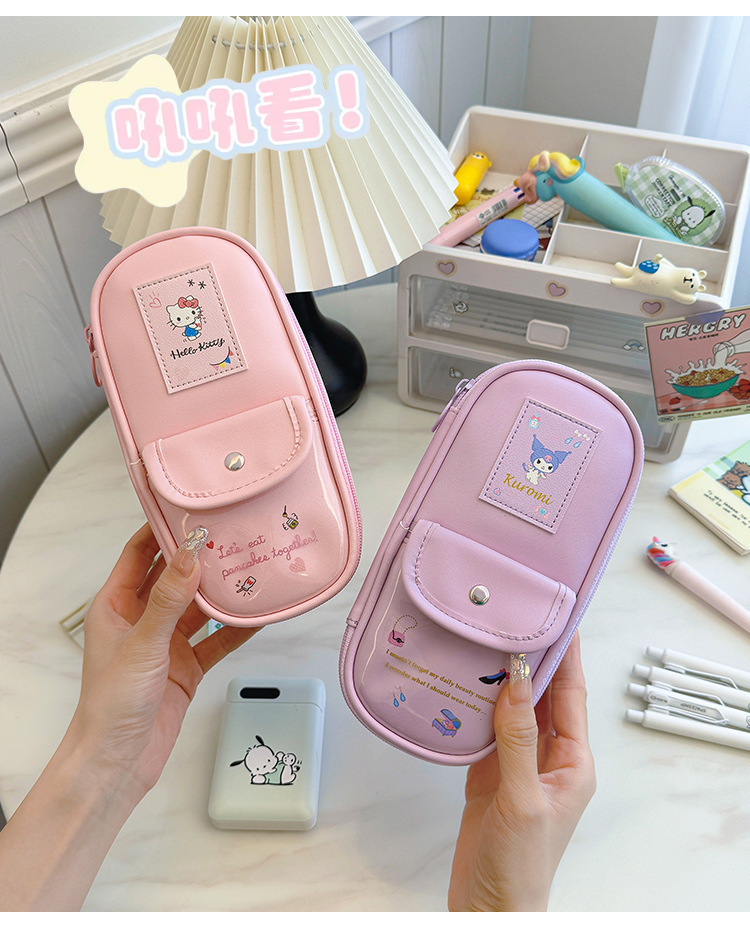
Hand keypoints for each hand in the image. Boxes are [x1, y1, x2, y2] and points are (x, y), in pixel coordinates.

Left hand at [68, 523, 257, 800]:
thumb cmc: (112, 704)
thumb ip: (168, 600)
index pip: (139, 554)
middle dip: (201, 558)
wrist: (120, 762)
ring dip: (222, 593)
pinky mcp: (186, 666)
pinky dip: (235, 629)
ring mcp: (166, 643)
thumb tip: (190, 555)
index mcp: (117, 606)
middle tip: (232, 535)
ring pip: (199, 607)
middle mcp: (142, 619)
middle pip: (175, 577)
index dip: (162, 530)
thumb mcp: (142, 644)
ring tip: (252, 569)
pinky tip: (257, 616)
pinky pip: (216, 640)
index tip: (191, 510)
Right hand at [448, 633, 595, 911]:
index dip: (565, 654)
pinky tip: (465, 681)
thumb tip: (515, 680)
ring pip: (512, 706)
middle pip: (541, 694)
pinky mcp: (490, 771)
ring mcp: (518, 763)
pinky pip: (486, 725)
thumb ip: (518, 738)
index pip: (569, 694)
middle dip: (531, 656)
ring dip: (501, 676)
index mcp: (572, 761)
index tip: (558, 614)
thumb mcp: (523, 798)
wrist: (490, 907)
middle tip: (514, 616)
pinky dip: (477, 702)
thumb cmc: (520, 865)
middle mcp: (548, 756)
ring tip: (487, 638)